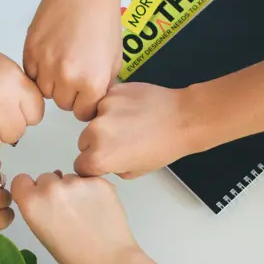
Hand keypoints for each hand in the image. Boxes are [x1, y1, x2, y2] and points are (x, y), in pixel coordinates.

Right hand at [11, 172, 138, 263]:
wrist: (109, 259)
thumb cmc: (73, 255)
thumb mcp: (42, 234)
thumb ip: (37, 209)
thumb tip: (44, 195)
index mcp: (32, 202)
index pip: (21, 180)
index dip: (29, 189)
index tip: (39, 199)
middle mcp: (51, 187)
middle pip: (46, 177)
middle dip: (53, 190)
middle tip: (66, 210)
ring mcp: (76, 181)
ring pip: (68, 178)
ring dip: (73, 189)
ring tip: (86, 211)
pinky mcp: (98, 180)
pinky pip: (88, 179)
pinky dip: (91, 190)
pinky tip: (98, 207)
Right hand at [23, 0, 122, 121]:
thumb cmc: (103, 16)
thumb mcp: (115, 59)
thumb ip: (103, 85)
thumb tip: (93, 101)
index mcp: (92, 82)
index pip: (83, 112)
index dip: (85, 103)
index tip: (85, 94)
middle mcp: (67, 77)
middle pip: (62, 104)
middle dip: (69, 93)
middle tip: (75, 72)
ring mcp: (45, 64)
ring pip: (44, 91)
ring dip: (52, 82)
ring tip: (63, 61)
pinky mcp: (30, 50)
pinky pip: (30, 74)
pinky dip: (39, 69)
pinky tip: (51, 54)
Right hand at [75, 82, 206, 178]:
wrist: (183, 118)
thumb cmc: (164, 146)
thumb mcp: (134, 171)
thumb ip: (111, 167)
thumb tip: (103, 161)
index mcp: (100, 157)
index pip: (80, 165)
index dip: (92, 165)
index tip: (101, 161)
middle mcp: (96, 132)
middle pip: (83, 141)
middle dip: (97, 143)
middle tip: (120, 142)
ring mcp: (103, 109)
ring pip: (93, 120)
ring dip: (105, 123)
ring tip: (129, 124)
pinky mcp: (112, 92)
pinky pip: (104, 103)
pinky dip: (114, 107)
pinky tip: (132, 111)